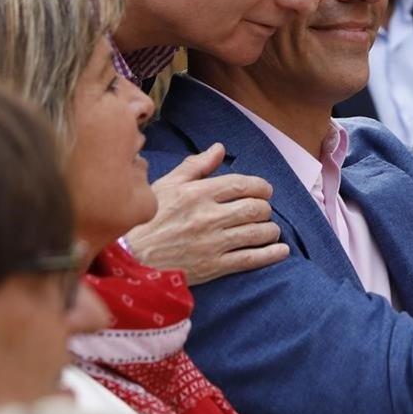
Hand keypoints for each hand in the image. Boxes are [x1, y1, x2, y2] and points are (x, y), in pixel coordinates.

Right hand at [125, 144, 289, 284]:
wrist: (132, 258)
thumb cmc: (149, 218)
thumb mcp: (168, 184)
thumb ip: (197, 165)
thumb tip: (220, 148)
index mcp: (199, 192)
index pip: (243, 184)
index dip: (261, 187)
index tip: (265, 191)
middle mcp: (209, 216)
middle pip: (255, 208)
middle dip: (265, 208)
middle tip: (263, 210)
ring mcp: (213, 242)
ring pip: (257, 233)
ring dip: (270, 230)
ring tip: (270, 229)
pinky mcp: (214, 266)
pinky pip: (251, 259)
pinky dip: (271, 255)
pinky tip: (280, 251)